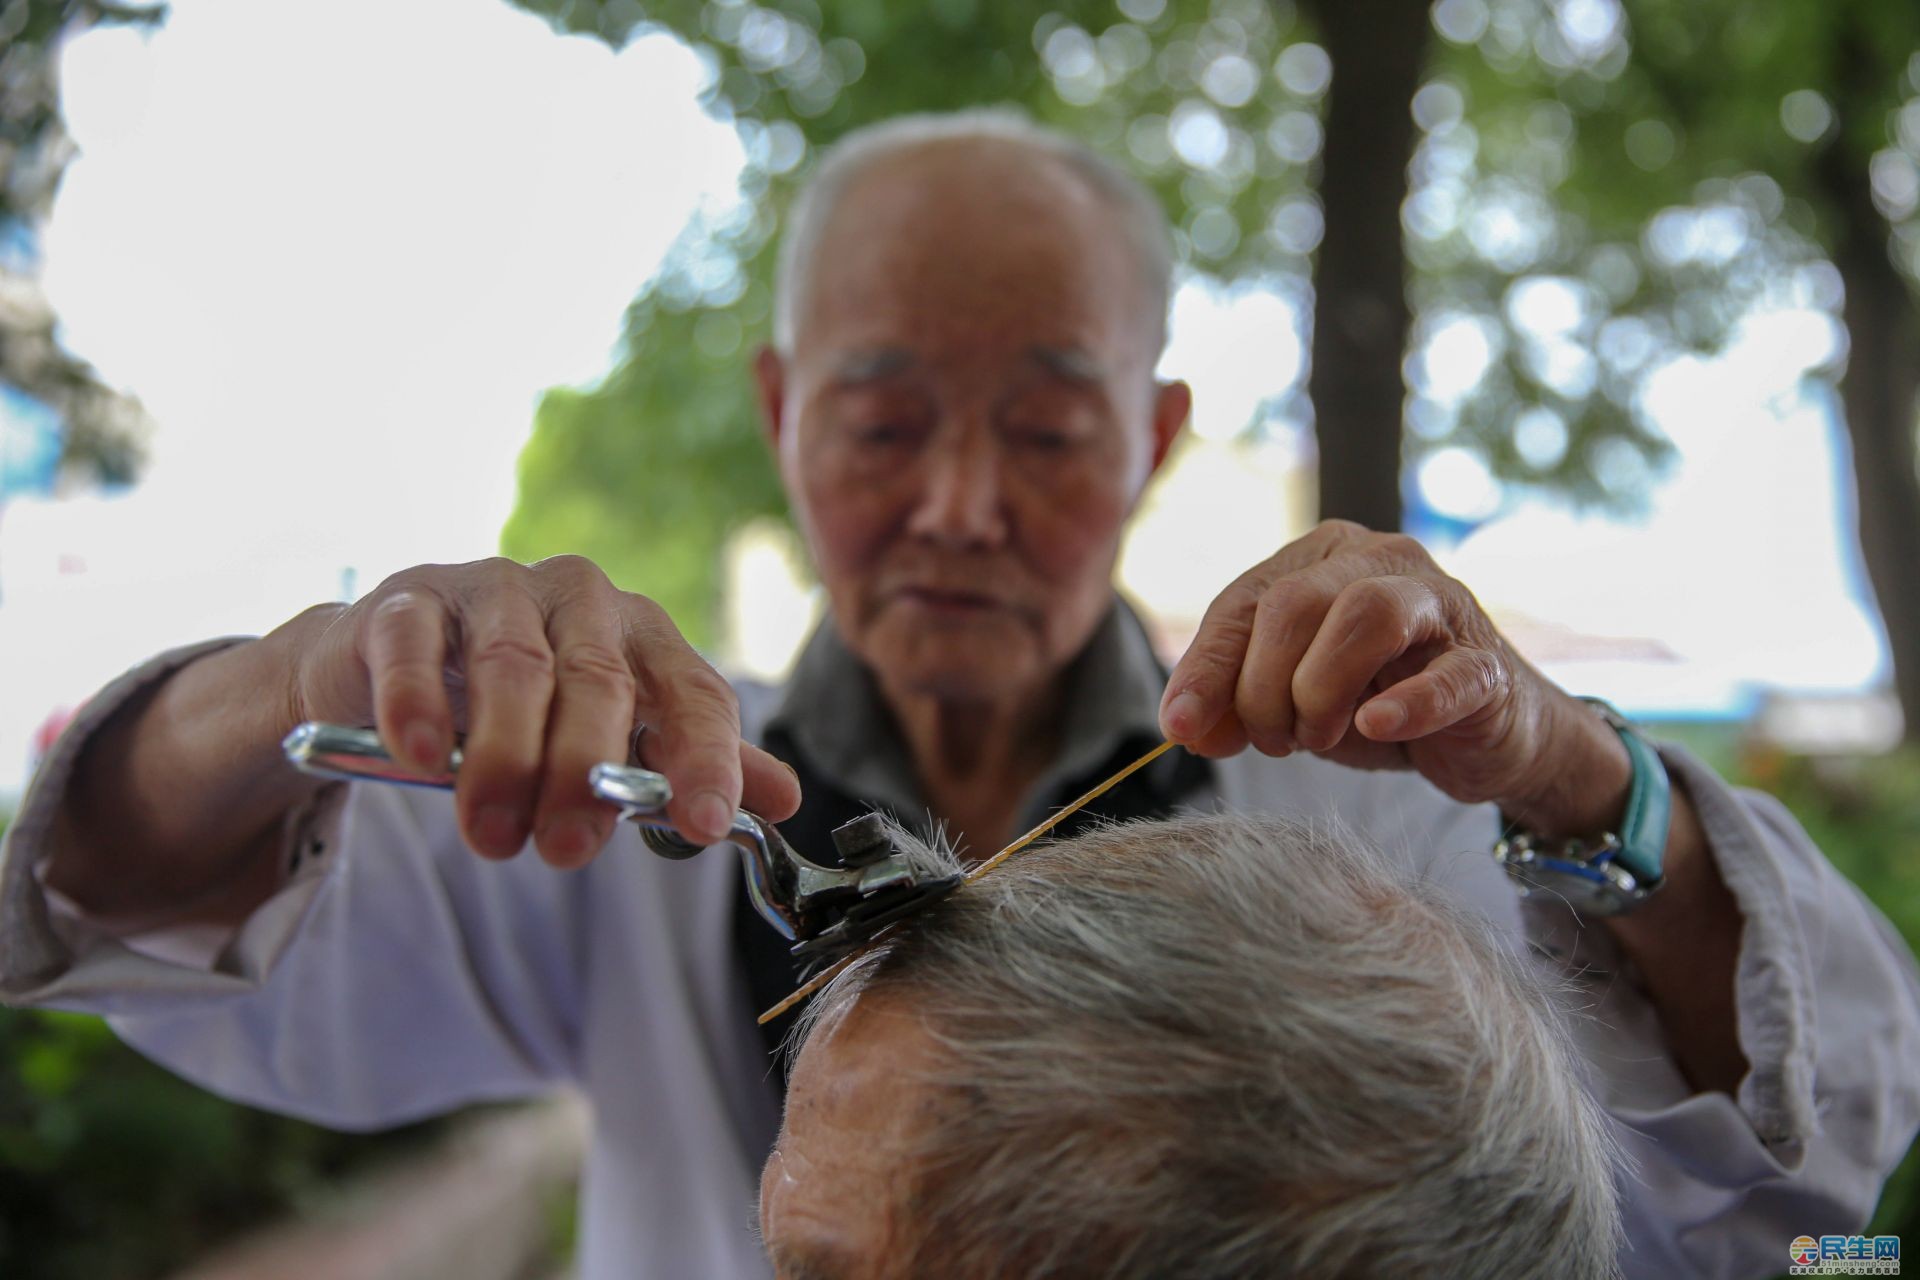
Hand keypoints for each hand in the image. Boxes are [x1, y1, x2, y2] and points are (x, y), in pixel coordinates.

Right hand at [283, 555, 799, 867]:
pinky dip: (420, 700)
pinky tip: (424, 755)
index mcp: (643, 634)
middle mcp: (580, 599)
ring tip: (493, 833)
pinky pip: (416, 644)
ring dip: (505, 757)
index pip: (695, 693)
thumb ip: (688, 762)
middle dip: (586, 773)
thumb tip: (785, 799)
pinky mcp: (411, 600)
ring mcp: (494, 590)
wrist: (398, 663)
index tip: (705, 826)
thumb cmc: (528, 704)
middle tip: (567, 850)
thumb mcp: (613, 733)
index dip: (706, 758)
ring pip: (514, 667)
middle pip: (600, 682)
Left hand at [1157, 520, 1599, 820]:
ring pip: (1364, 614)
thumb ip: (1234, 704)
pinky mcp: (1486, 664)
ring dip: (1320, 690)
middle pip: (1293, 603)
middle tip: (1275, 740)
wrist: (1488, 735)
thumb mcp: (1293, 700)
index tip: (1182, 726)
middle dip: (1264, 687)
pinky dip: (1406, 704)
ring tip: (1316, 736)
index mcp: (1321, 558)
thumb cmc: (1380, 700)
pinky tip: (1375, 726)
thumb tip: (1183, 727)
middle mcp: (1381, 560)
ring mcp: (1441, 605)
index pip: (1244, 601)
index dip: (1207, 668)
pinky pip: (1446, 675)